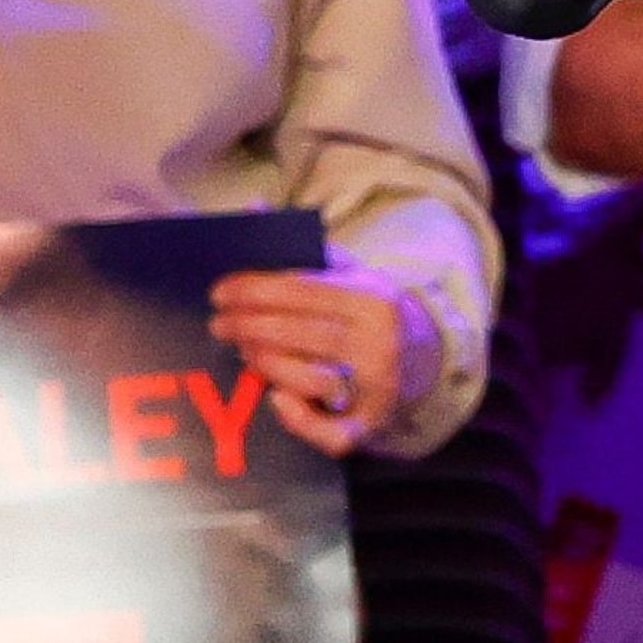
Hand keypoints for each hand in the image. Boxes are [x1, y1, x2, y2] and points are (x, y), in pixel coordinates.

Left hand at [209, 260, 438, 458]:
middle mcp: (379, 342)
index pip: (304, 290)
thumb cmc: (368, 311)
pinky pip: (332, 432)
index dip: (256, 290)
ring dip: (265, 363)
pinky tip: (275, 398)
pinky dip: (299, 419)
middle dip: (250, 326)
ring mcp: (377, 386)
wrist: (423, 353)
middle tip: (219, 323)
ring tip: (243, 349)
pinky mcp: (371, 422)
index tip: (220, 292)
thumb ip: (303, 249)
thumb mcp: (350, 273)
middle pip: (302, 333)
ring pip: (309, 378)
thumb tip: (253, 209)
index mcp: (373, 299)